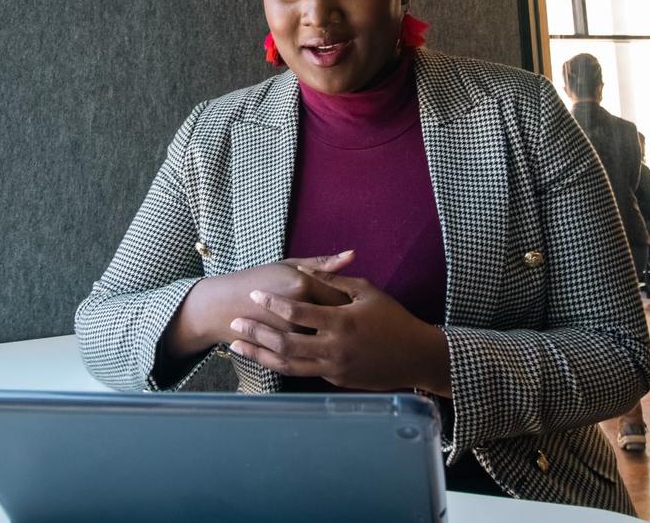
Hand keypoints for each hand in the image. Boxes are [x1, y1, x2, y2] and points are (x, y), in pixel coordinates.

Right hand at [162, 251, 354, 360]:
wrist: (223, 307)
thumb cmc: (259, 280)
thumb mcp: (288, 266)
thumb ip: (322, 264)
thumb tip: (353, 254)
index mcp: (302, 284)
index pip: (342, 295)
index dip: (350, 300)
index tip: (352, 301)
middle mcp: (299, 309)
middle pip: (338, 318)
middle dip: (345, 320)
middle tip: (346, 318)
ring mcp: (291, 333)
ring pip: (327, 338)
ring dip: (334, 336)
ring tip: (332, 329)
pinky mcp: (285, 350)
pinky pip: (313, 351)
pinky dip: (320, 347)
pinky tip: (316, 340)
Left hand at [227, 270, 450, 394]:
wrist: (416, 356)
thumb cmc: (393, 319)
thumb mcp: (367, 293)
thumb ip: (334, 281)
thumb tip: (306, 270)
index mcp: (341, 322)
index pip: (297, 312)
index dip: (273, 302)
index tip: (254, 293)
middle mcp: (334, 349)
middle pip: (284, 342)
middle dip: (256, 332)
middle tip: (233, 322)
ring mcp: (334, 368)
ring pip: (288, 364)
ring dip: (260, 354)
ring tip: (237, 346)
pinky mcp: (336, 381)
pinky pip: (302, 372)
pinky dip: (280, 365)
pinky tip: (264, 356)